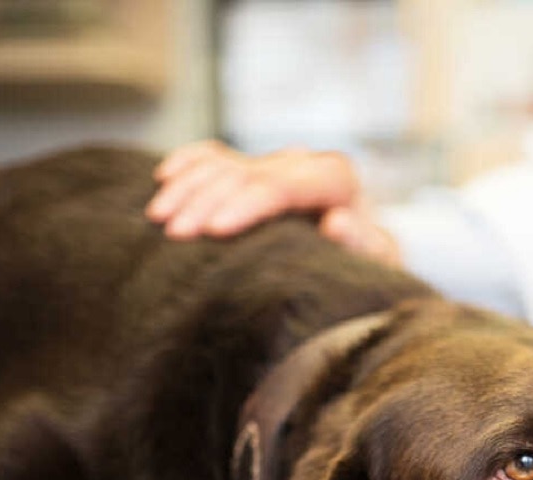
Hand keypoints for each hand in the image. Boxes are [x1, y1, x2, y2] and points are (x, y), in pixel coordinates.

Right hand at [147, 141, 401, 266]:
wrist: (362, 261)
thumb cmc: (367, 269)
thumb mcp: (374, 264)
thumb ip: (362, 243)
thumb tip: (337, 220)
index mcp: (334, 178)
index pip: (281, 185)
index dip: (245, 205)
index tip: (214, 231)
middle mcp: (302, 163)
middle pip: (244, 173)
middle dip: (206, 201)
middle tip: (173, 234)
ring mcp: (274, 164)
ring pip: (223, 163)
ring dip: (188, 187)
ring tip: (158, 218)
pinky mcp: (254, 170)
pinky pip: (214, 156)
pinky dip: (188, 163)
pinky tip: (163, 177)